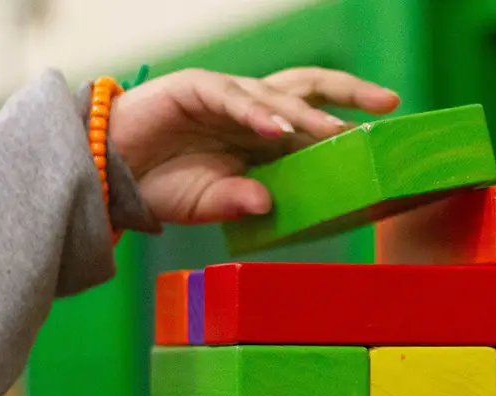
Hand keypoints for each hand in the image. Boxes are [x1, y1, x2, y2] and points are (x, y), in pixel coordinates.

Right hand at [108, 67, 399, 224]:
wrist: (107, 173)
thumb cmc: (158, 185)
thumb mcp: (207, 202)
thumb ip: (238, 201)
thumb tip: (269, 206)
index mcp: (256, 135)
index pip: (309, 121)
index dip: (343, 126)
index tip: (382, 139)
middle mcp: (248, 110)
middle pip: (307, 88)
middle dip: (348, 92)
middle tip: (388, 103)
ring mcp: (224, 96)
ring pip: (275, 92)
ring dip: (306, 112)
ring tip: (335, 132)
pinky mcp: (195, 89)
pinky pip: (231, 98)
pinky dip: (255, 113)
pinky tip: (278, 130)